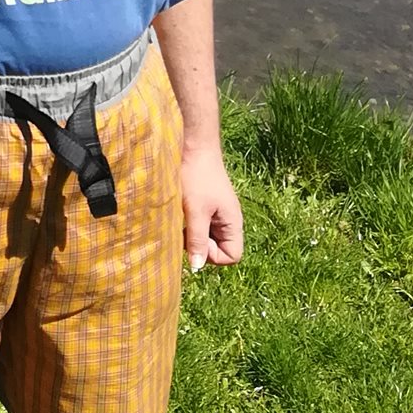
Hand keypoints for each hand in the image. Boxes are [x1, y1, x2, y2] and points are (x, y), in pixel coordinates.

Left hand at [180, 145, 243, 271]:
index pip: (231, 256)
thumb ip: (198, 239)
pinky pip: (199, 225)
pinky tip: (179, 211)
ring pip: (206, 237)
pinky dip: (188, 223)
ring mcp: (216, 213)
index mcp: (233, 223)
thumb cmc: (197, 176)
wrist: (193, 145)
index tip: (197, 238)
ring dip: (192, 234)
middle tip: (185, 229)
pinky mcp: (204, 206)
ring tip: (181, 218)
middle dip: (200, 245)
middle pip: (218, 249)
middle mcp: (227, 221)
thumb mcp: (195, 210)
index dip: (212, 255)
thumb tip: (197, 267)